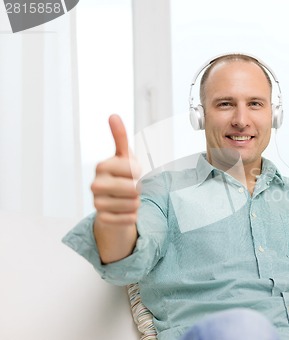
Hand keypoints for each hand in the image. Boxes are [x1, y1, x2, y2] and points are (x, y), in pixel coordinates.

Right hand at [91, 114, 141, 262]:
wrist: (114, 202)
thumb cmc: (122, 176)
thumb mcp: (124, 156)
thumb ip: (120, 137)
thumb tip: (113, 115)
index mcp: (102, 166)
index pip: (134, 170)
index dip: (139, 172)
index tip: (131, 172)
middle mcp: (95, 184)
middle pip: (134, 188)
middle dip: (138, 189)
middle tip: (130, 188)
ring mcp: (96, 202)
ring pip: (133, 204)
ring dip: (135, 203)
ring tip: (127, 199)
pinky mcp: (102, 219)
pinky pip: (129, 219)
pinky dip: (132, 216)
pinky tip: (124, 211)